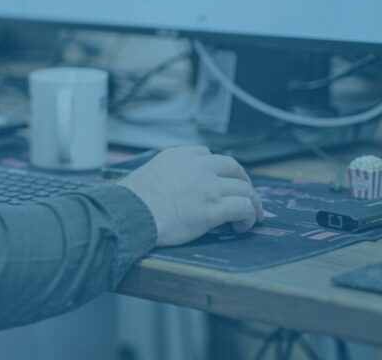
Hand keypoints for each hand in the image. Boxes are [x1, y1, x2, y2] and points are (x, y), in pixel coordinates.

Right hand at [119, 146, 262, 246]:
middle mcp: (197, 167)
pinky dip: (250, 216)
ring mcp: (207, 187)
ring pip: (244, 188)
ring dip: (252, 202)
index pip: (207, 154)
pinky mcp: (213, 209)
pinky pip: (243, 208)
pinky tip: (243, 226)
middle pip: (233, 167)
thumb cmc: (132, 200)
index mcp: (178, 156)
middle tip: (245, 195)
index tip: (219, 180)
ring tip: (251, 215)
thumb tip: (168, 189)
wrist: (130, 213)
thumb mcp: (148, 173)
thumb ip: (165, 174)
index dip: (217, 168)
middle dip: (242, 181)